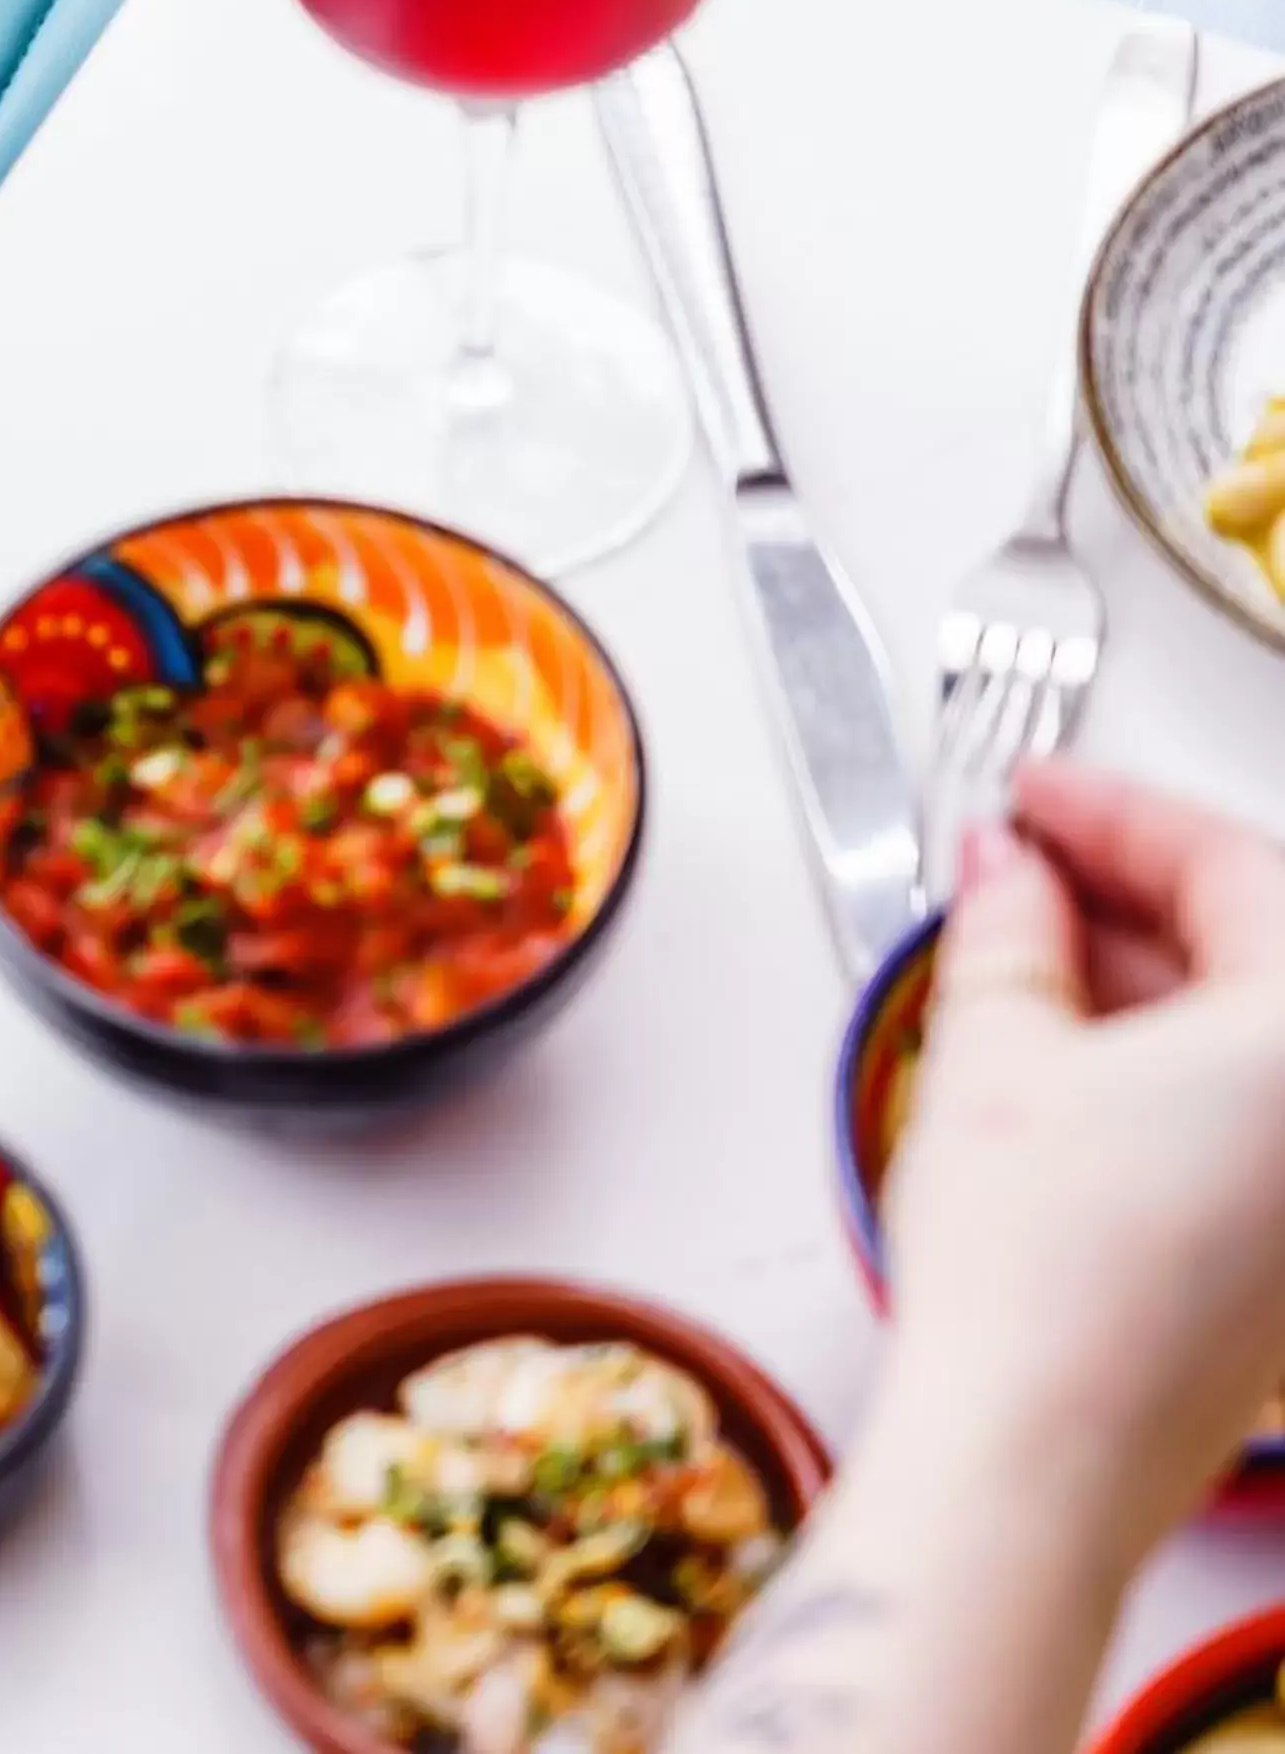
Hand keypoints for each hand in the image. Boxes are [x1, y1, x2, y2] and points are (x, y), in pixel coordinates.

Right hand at [883, 760, 1284, 1559]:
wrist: (1042, 1456)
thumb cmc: (1043, 1287)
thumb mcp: (994, 1056)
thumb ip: (1006, 934)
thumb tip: (1007, 877)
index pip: (1227, 863)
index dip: (1106, 811)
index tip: (1031, 796)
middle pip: (1259, 948)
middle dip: (1126, 896)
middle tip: (1013, 870)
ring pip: (1253, 1036)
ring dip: (1144, 984)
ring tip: (1016, 962)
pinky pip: (1252, 1116)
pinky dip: (1171, 1069)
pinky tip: (1066, 1059)